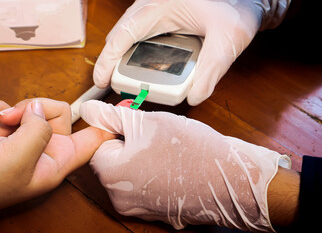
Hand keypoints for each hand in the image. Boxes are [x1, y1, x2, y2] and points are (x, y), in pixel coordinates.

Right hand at [0, 99, 113, 231]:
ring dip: (15, 108)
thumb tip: (41, 108)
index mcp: (57, 163)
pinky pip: (15, 114)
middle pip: (59, 114)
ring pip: (35, 111)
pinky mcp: (8, 138)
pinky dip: (3, 109)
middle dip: (36, 107)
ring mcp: (26, 145)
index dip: (105, 123)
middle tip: (13, 117)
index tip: (117, 103)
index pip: (93, 141)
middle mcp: (46, 153)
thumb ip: (36, 130)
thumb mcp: (14, 159)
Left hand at [80, 100, 290, 231]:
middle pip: (112, 160)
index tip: (135, 124)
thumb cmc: (192, 152)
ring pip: (128, 172)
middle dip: (129, 144)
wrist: (232, 181)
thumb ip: (111, 116)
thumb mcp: (147, 122)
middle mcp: (120, 198)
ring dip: (141, 157)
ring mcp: (137, 208)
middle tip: (153, 135)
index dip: (117, 129)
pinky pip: (143, 186)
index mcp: (111, 175)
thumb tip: (89, 111)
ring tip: (165, 150)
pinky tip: (171, 165)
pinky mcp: (154, 211)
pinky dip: (152, 173)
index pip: (97, 144)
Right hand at [93, 0, 289, 104]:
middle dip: (113, 59)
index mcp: (163, 5)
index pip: (123, 35)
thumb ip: (212, 70)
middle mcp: (152, 1)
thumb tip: (195, 97)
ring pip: (127, 30)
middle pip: (120, 33)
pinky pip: (139, 28)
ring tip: (128, 77)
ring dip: (124, 53)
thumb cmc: (237, 4)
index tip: (102, 80)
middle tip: (115, 83)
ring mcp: (154, 2)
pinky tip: (144, 61)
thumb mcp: (228, 39)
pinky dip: (136, 46)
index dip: (108, 60)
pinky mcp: (160, 7)